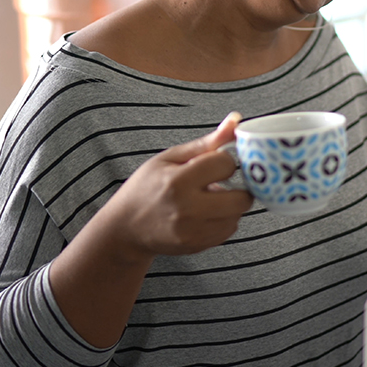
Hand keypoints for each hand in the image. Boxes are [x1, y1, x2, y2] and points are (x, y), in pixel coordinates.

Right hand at [104, 112, 253, 258]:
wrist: (125, 228)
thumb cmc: (146, 187)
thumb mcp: (170, 158)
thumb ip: (207, 142)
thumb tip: (236, 120)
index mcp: (178, 181)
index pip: (225, 165)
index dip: (224, 161)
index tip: (215, 163)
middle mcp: (187, 209)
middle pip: (241, 199)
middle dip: (239, 187)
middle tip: (224, 182)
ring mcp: (192, 232)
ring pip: (237, 217)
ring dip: (232, 205)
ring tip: (211, 198)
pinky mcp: (196, 246)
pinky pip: (228, 232)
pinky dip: (225, 220)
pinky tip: (207, 213)